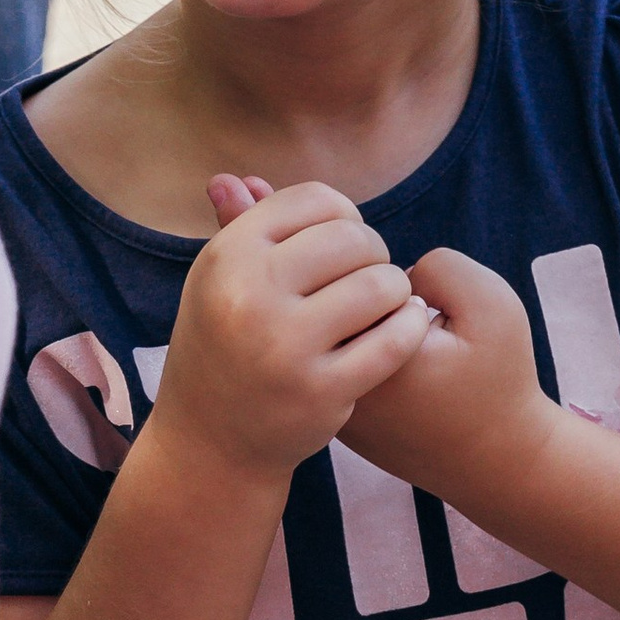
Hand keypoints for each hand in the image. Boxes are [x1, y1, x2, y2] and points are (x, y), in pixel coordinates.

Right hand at [147, 181, 434, 491]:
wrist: (210, 444)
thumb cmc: (223, 347)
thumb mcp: (218, 284)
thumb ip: (238, 229)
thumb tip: (231, 175)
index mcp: (226, 257)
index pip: (313, 200)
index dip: (342, 216)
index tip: (342, 244)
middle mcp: (250, 296)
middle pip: (353, 238)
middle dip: (373, 253)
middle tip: (368, 278)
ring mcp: (285, 347)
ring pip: (381, 285)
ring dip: (395, 291)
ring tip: (384, 305)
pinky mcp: (321, 392)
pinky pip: (395, 340)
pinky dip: (409, 328)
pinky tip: (403, 329)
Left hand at [342, 245, 555, 511]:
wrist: (502, 460)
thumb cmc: (500, 381)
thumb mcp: (492, 304)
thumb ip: (439, 266)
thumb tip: (391, 273)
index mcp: (378, 356)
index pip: (356, 280)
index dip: (400, 284)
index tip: (431, 317)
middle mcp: (347, 389)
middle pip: (338, 310)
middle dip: (381, 308)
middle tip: (426, 342)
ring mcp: (340, 414)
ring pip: (337, 343)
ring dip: (372, 338)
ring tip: (419, 368)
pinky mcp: (344, 429)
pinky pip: (341, 373)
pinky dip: (369, 367)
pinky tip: (407, 388)